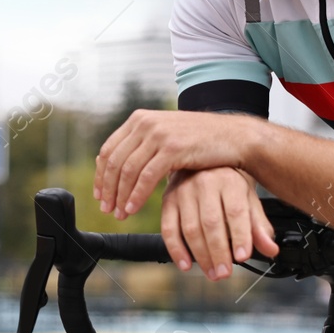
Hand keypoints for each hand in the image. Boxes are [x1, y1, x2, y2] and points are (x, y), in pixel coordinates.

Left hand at [95, 110, 256, 219]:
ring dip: (120, 196)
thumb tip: (119, 167)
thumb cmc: (200, 141)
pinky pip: (146, 177)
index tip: (100, 195)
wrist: (233, 137)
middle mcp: (145, 123)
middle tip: (107, 209)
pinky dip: (136, 195)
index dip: (101, 175)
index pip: (109, 150)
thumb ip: (144, 145)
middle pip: (114, 162)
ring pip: (127, 171)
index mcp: (139, 119)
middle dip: (107, 189)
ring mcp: (158, 134)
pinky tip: (133, 208)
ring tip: (120, 213)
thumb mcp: (166, 136)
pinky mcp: (172, 148)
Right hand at [162, 168, 279, 279]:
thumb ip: (259, 226)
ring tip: (212, 273)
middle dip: (218, 252)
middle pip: (211, 223)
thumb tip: (270, 249)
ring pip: (190, 229)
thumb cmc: (229, 183)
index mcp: (230, 181)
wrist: (202, 160)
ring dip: (200, 256)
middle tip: (225, 273)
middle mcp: (205, 183)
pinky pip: (169, 229)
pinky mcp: (167, 200)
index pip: (236, 212)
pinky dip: (176, 250)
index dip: (240, 236)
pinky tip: (186, 265)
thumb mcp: (248, 199)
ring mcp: (183, 191)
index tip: (243, 257)